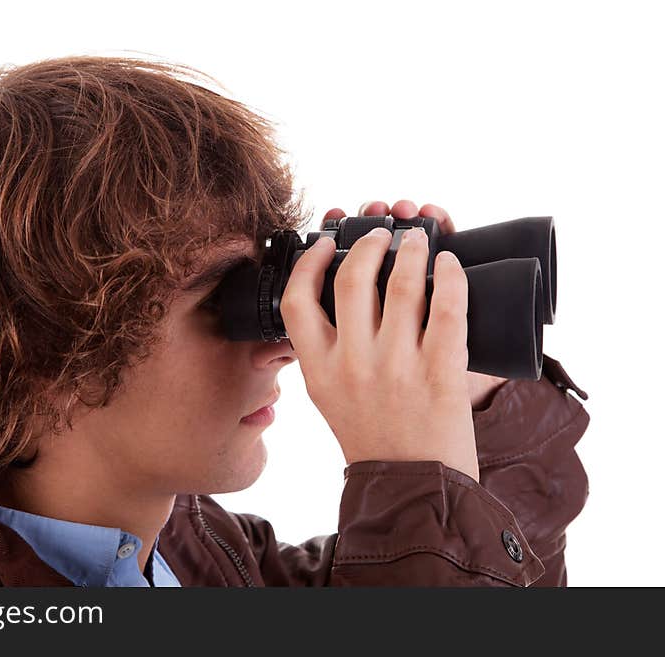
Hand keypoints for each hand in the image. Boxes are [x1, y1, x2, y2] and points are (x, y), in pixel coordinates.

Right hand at [280, 200, 479, 480]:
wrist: (413, 487)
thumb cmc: (373, 439)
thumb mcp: (330, 396)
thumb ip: (326, 352)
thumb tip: (338, 298)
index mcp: (318, 370)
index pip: (297, 299)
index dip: (310, 261)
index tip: (325, 243)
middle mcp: (352, 363)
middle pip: (352, 278)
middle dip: (369, 243)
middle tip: (383, 234)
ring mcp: (396, 366)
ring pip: (402, 283)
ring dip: (411, 250)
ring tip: (418, 240)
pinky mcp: (440, 371)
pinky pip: (446, 307)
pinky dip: (450, 276)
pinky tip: (450, 265)